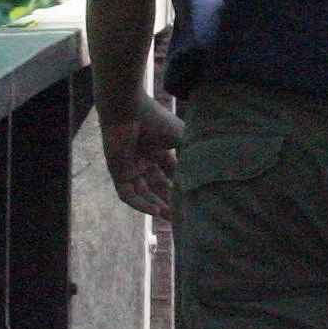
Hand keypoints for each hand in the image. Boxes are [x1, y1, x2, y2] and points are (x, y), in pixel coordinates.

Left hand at [99, 93, 183, 218]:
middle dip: (169, 201)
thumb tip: (209, 171)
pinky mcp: (118, 173)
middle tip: (181, 216)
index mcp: (158, 150)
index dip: (181, 187)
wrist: (129, 111)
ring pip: (143, 194)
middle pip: (157, 187)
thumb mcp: (182, 138)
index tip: (193, 200)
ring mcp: (130, 167)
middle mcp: (144, 160)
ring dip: (156, 206)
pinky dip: (140, 204)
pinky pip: (128, 194)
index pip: (171, 174)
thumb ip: (191, 155)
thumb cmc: (155, 119)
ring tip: (170, 218)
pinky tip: (154, 211)